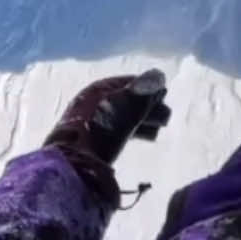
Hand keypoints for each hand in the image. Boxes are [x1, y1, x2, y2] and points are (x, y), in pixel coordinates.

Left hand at [45, 70, 170, 166]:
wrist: (73, 164)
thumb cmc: (101, 130)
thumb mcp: (125, 109)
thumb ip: (143, 93)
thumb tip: (158, 76)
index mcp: (99, 90)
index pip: (128, 83)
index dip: (148, 88)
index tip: (164, 95)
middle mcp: (93, 102)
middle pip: (126, 101)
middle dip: (147, 108)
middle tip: (167, 118)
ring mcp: (90, 123)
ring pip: (122, 118)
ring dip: (142, 121)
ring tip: (157, 133)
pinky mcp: (90, 143)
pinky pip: (116, 132)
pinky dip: (131, 132)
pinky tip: (140, 140)